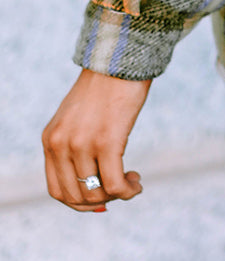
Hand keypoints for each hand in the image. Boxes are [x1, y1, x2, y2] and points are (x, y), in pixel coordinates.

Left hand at [41, 68, 151, 212]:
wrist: (119, 59)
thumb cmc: (105, 88)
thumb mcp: (78, 118)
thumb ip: (76, 147)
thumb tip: (94, 186)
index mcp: (51, 139)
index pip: (57, 189)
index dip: (79, 201)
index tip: (100, 198)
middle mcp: (61, 144)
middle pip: (75, 196)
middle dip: (100, 201)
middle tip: (119, 189)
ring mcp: (82, 144)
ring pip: (96, 193)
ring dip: (116, 196)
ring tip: (131, 181)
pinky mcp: (107, 141)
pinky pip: (114, 183)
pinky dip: (127, 191)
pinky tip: (137, 183)